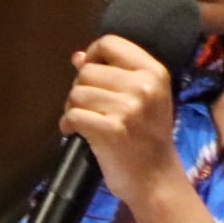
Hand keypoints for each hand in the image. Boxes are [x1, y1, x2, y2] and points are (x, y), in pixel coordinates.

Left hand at [60, 35, 185, 211]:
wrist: (156, 180)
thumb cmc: (148, 138)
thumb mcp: (143, 100)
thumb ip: (113, 74)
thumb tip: (78, 57)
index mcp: (154, 72)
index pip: (110, 42)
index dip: (93, 56)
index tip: (90, 74)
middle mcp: (143, 86)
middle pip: (88, 70)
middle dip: (80, 88)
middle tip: (87, 107)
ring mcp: (128, 108)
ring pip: (77, 92)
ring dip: (72, 108)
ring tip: (83, 122)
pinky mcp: (111, 130)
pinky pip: (73, 115)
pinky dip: (68, 124)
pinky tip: (74, 133)